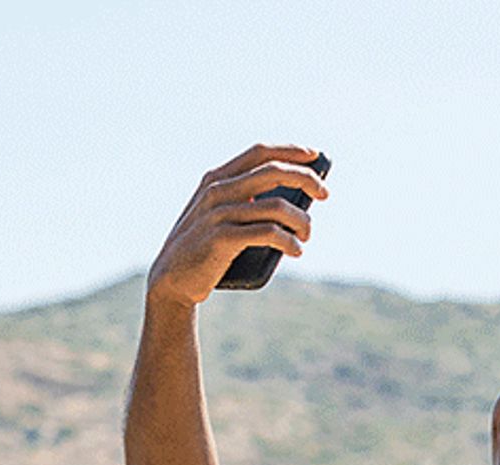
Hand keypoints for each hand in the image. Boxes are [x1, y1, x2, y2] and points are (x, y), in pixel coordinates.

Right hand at [146, 143, 329, 309]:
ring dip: (301, 220)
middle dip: (306, 178)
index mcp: (217, 178)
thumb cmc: (206, 248)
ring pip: (275, 206)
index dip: (290, 151)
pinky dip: (288, 241)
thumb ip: (246, 203)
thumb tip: (292, 203)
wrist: (173, 279)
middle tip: (325, 194)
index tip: (316, 156)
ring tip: (307, 235)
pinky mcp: (222, 239)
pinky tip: (296, 250)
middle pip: (272, 172)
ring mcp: (218, 214)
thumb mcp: (221, 216)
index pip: (259, 153)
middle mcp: (217, 190)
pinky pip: (267, 233)